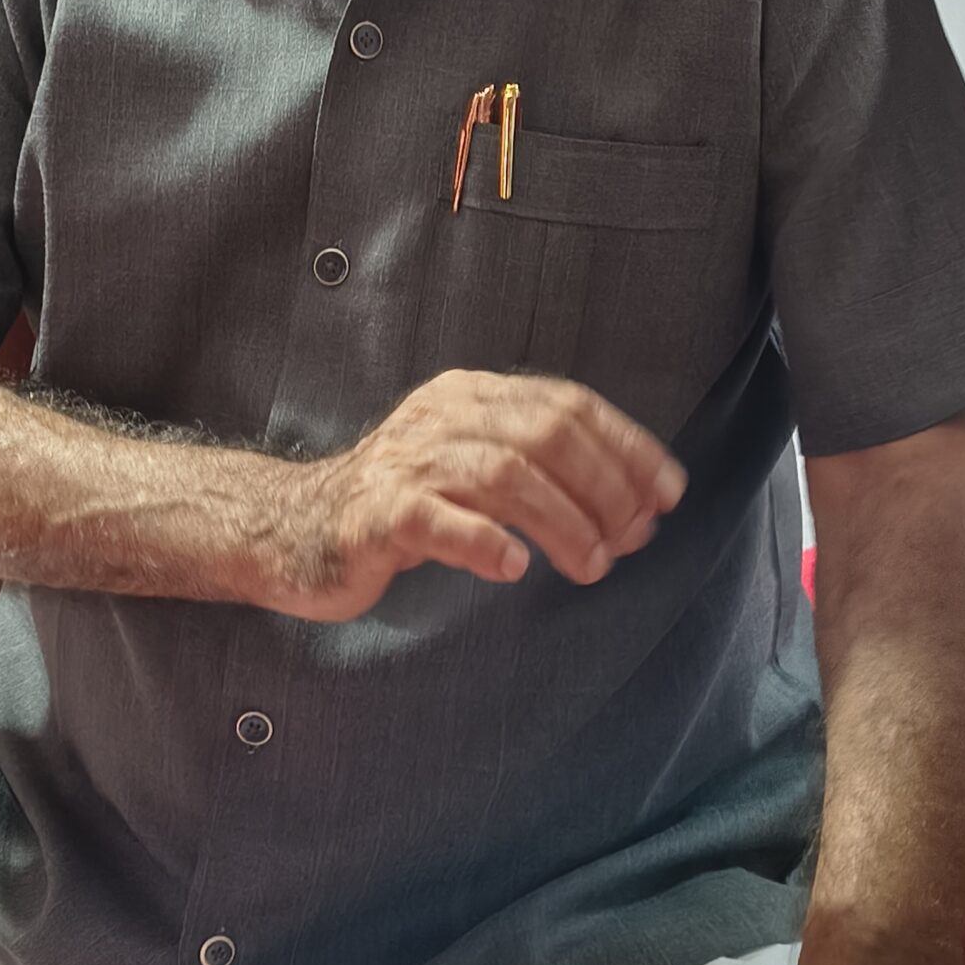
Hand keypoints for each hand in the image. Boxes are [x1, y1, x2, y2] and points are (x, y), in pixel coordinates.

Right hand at [251, 371, 686, 621]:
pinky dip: (482, 541)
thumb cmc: (402, 505)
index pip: (567, 405)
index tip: (669, 492)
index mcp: (471, 396)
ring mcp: (405, 462)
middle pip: (544, 434)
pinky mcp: (376, 514)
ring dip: (562, 521)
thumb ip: (542, 476)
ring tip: (592, 564)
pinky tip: (513, 568)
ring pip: (502, 474)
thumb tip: (634, 513)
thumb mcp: (472, 469)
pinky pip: (436, 520)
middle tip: (631, 540)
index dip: (627, 448)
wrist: (295, 529)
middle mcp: (441, 415)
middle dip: (603, 488)